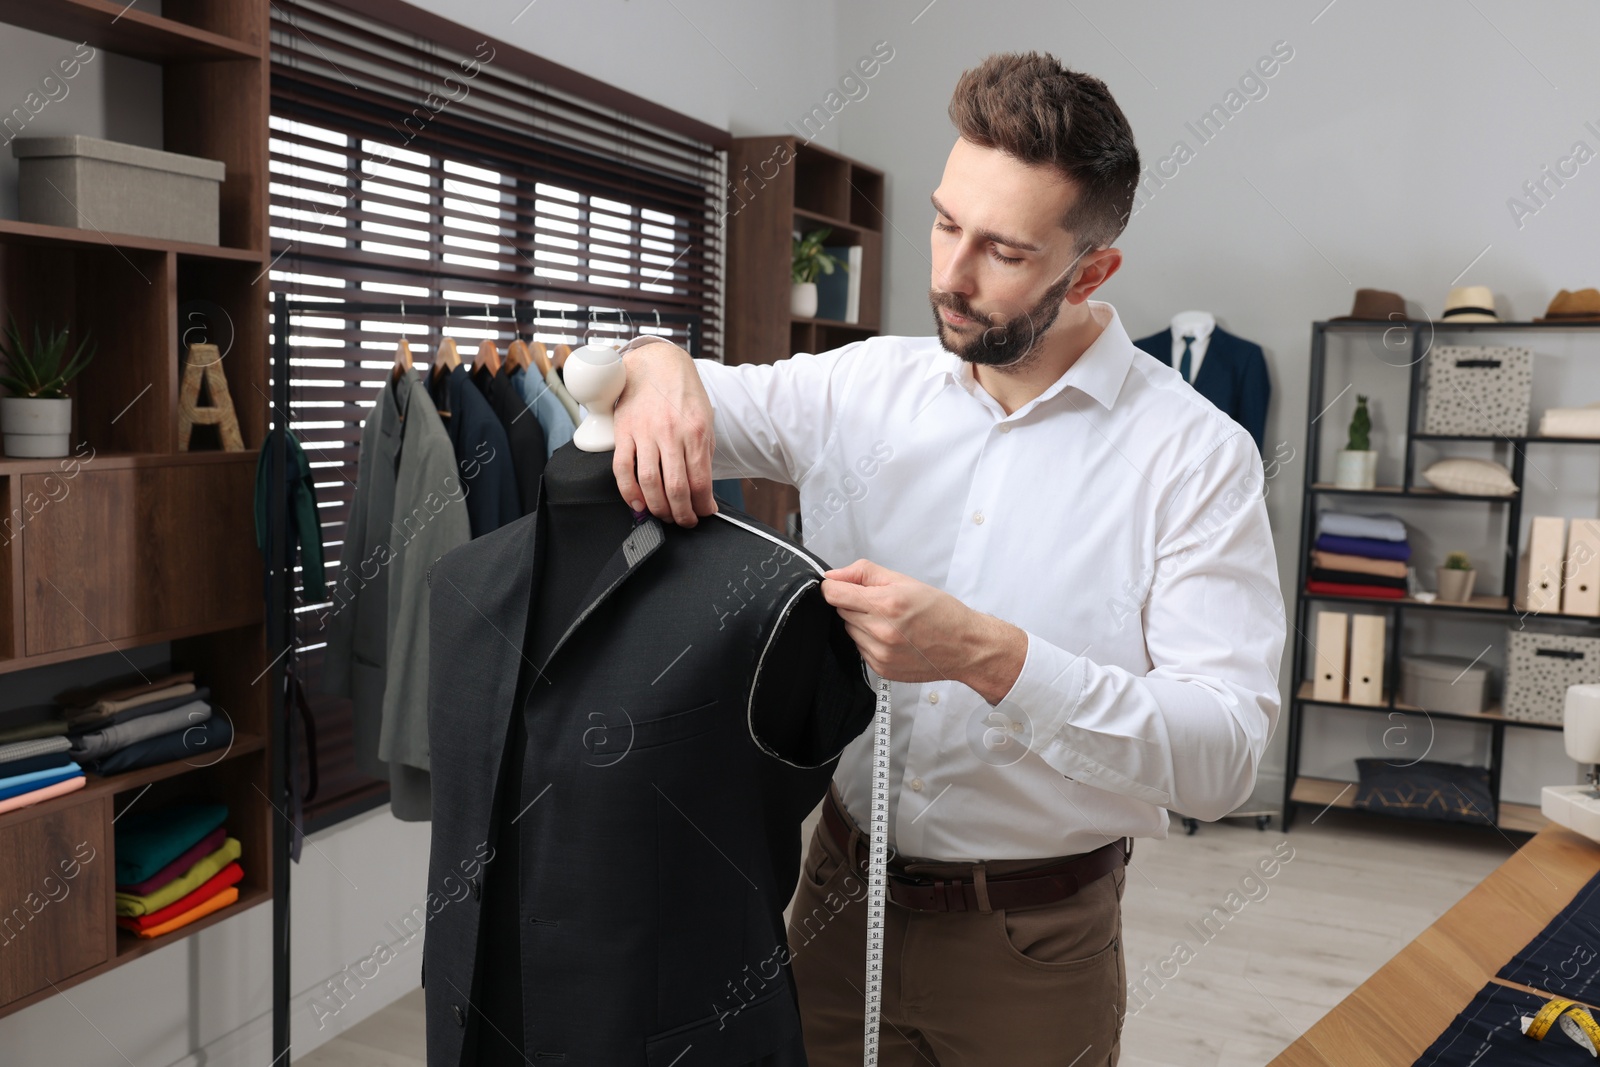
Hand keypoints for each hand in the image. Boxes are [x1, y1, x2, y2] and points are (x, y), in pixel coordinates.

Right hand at [612, 340, 718, 526]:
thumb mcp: (705, 420)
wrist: (656, 364)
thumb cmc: (683, 394)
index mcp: (696, 431)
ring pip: (648, 482)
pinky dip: (629, 492)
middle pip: (675, 487)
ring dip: (657, 508)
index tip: (704, 513)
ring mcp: (644, 432)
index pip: (700, 481)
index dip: (703, 506)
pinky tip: (638, 504)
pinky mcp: (623, 432)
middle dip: (681, 513)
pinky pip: (622, 469)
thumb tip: (702, 490)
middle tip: (684, 521)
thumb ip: (703, 454)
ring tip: (664, 515)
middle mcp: (670, 433)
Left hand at [820, 559, 1026, 701]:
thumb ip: (864, 573)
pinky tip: (893, 638)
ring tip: (891, 622)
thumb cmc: (940, 612)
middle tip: (882, 604)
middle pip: (841, 611)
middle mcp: (880, 632)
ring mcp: (879, 653)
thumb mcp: (904, 581)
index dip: (835, 586)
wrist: (964, 646)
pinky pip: (860, 649)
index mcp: (885, 604)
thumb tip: (832, 576)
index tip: (842, 586)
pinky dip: (870, 641)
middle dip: (855, 604)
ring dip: (862, 624)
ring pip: (850, 631)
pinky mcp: (881, 669)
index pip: (833, 594)